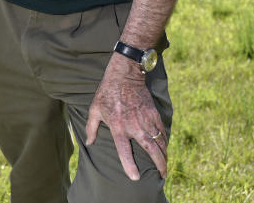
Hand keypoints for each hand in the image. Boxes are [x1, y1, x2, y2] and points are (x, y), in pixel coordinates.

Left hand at [84, 55, 167, 180]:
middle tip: (162, 175)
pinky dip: (165, 141)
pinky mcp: (153, 113)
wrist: (124, 75)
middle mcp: (134, 126)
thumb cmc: (106, 93)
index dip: (129, 165)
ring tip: (165, 166)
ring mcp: (146, 120)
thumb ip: (90, 128)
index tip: (135, 177)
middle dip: (159, 165)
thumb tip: (88, 143)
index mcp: (118, 127)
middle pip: (151, 150)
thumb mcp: (94, 109)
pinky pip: (162, 131)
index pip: (124, 151)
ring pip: (160, 142)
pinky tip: (164, 148)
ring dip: (164, 155)